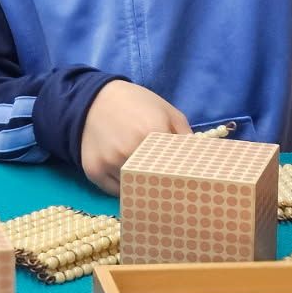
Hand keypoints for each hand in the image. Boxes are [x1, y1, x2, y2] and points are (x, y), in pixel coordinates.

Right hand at [80, 81, 188, 195]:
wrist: (92, 99)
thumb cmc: (135, 104)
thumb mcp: (166, 111)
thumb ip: (185, 135)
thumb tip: (199, 162)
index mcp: (153, 132)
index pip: (176, 168)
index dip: (183, 176)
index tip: (188, 183)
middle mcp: (130, 151)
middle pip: (156, 183)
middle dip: (164, 186)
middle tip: (169, 188)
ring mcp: (111, 163)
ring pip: (135, 189)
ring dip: (142, 187)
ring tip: (146, 181)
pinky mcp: (94, 171)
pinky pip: (116, 192)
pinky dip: (124, 189)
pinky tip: (127, 177)